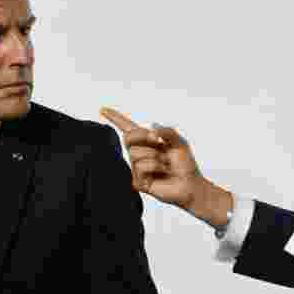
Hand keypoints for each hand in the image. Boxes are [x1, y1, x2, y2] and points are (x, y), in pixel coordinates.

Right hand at [100, 107, 231, 227]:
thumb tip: (151, 128)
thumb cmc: (185, 164)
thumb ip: (167, 131)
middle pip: (128, 137)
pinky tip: (162, 171)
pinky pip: (141, 167)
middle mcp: (139, 153)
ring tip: (165, 163)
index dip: (115, 118)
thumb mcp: (179, 142)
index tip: (103, 109)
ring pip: (135, 153)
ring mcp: (137, 168)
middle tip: (157, 140)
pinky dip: (155, 166)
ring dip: (154, 155)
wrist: (190, 184)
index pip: (127, 128)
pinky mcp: (138, 181)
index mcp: (147, 142)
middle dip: (141, 135)